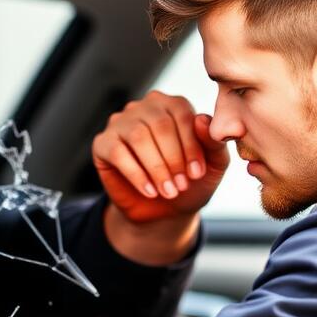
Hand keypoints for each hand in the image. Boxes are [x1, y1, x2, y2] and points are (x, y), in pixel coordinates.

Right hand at [92, 90, 228, 223]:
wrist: (163, 211)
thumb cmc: (189, 182)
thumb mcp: (212, 166)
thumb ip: (214, 143)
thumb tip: (202, 120)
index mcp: (174, 105)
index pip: (182, 114)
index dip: (191, 145)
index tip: (197, 173)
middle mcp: (145, 107)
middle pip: (159, 124)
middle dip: (173, 159)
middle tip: (181, 185)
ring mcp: (121, 122)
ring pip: (138, 136)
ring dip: (156, 167)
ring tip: (169, 191)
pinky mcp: (102, 143)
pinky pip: (117, 152)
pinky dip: (136, 175)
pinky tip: (150, 192)